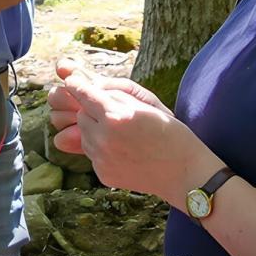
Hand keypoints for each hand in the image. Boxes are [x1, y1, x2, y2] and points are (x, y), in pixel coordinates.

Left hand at [50, 60, 210, 204]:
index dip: (77, 86)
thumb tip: (91, 89)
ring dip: (95, 129)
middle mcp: (104, 139)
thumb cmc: (170, 133)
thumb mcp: (145, 105)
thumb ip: (115, 95)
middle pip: (82, 115)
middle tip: (112, 113)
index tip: (71, 81)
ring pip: (84, 134)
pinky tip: (123, 150)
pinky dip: (101, 148)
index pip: (84, 95)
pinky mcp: (103, 174)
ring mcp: (102, 159)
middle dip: (91, 110)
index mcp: (115, 117)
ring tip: (120, 133)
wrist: (183, 173)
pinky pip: (92, 154)